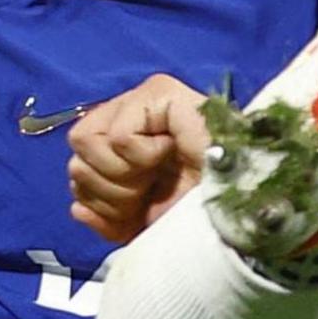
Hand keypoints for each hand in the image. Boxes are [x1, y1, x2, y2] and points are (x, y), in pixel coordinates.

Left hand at [65, 75, 212, 244]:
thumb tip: (77, 209)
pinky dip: (140, 157)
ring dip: (120, 173)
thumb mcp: (145, 227)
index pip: (79, 168)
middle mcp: (131, 118)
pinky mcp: (158, 91)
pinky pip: (116, 135)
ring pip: (85, 141)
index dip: (101, 200)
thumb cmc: (204, 216)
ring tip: (156, 175)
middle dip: (109, 190)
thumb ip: (109, 220)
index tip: (140, 209)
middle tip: (149, 192)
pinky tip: (171, 154)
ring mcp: (143, 100)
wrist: (242, 208)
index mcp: (128, 147)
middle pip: (75, 155)